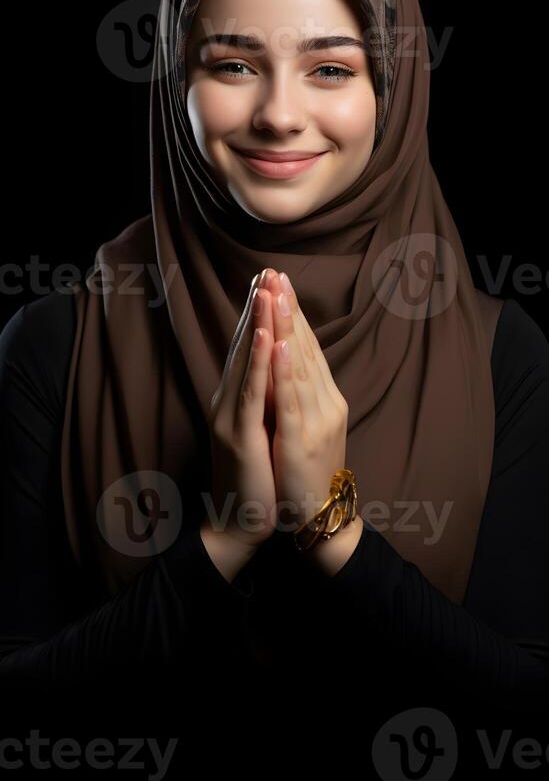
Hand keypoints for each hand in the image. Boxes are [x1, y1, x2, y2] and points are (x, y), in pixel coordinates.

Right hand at [206, 273, 276, 550]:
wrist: (239, 522)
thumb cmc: (256, 477)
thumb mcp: (262, 429)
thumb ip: (265, 398)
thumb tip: (279, 368)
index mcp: (237, 398)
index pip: (251, 347)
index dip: (259, 313)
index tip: (270, 281)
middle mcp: (229, 400)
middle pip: (246, 345)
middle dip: (258, 307)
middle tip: (267, 271)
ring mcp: (231, 416)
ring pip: (248, 361)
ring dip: (260, 322)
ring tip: (267, 289)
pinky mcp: (239, 436)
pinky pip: (252, 393)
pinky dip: (260, 362)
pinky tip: (268, 336)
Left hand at [257, 269, 349, 534]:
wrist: (317, 521)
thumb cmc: (305, 475)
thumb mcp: (304, 427)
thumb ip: (299, 396)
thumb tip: (286, 365)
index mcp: (324, 398)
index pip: (307, 347)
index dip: (293, 313)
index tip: (279, 282)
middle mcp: (325, 403)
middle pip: (305, 347)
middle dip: (289, 308)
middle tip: (276, 273)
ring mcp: (316, 420)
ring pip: (300, 366)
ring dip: (288, 327)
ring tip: (278, 294)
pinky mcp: (301, 440)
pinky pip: (292, 401)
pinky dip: (286, 370)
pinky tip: (282, 345)